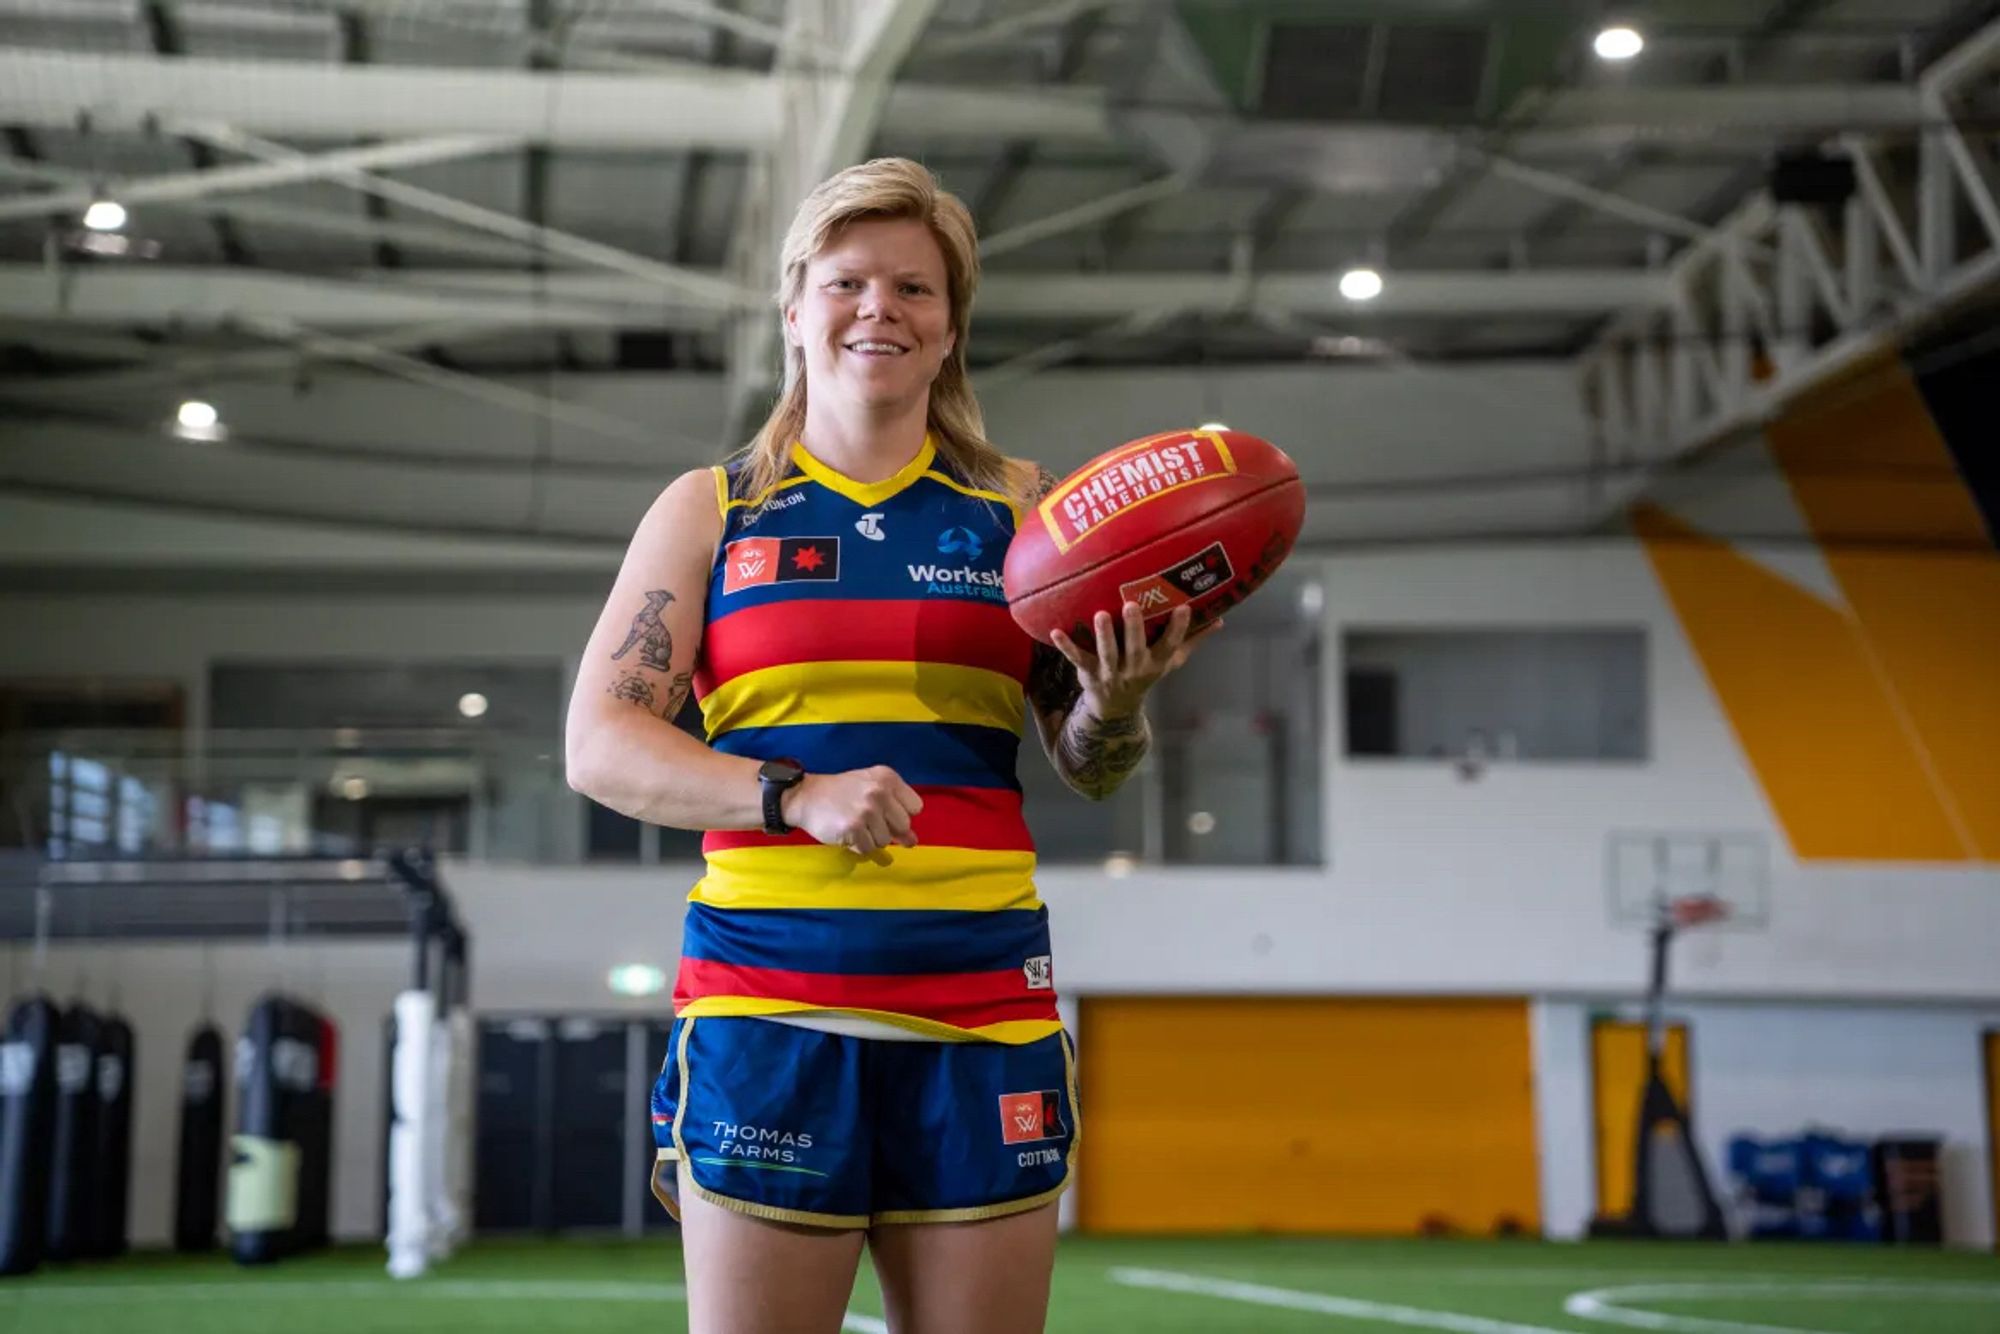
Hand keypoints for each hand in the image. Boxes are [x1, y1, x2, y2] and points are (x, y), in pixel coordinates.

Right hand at [783, 766, 923, 857]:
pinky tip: (847, 833)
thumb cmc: (841, 793)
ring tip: (855, 825)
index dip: (901, 814)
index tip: (886, 812)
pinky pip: (868, 849)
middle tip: (867, 821)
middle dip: (887, 829)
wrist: (806, 796)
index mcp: (887, 778)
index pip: (916, 807)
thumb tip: (913, 841)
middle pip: (903, 826)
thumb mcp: (871, 792)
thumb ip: (895, 812)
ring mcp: (867, 810)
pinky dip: (858, 846)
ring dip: (871, 839)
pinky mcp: (853, 828)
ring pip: (885, 840)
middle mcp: (879, 792)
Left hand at [1049, 602, 1219, 717]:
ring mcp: (1110, 671)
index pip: (1171, 645)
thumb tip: (1220, 619)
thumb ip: (1192, 640)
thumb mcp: (1171, 661)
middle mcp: (1134, 668)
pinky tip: (1055, 632)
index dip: (1179, 628)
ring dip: (1102, 635)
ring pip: (1106, 653)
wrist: (1116, 708)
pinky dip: (1066, 646)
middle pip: (1135, 648)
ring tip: (1099, 615)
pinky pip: (1076, 658)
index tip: (1184, 607)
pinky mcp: (1088, 672)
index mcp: (1156, 663)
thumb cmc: (1146, 674)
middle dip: (1133, 628)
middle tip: (1131, 605)